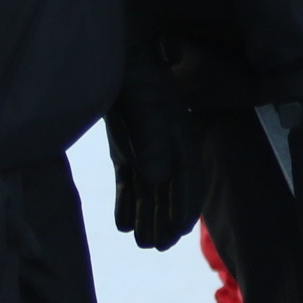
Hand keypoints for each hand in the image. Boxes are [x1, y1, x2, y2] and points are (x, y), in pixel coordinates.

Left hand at [104, 29, 204, 252]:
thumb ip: (152, 141)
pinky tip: (124, 225)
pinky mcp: (125, 148)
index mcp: (179, 135)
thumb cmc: (134, 75)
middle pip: (169, 189)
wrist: (115, 54)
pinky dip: (127, 202)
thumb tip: (159, 179)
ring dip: (147, 215)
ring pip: (149, 189)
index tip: (180, 232)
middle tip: (157, 247)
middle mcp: (166, 146)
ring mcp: (146, 148)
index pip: (187, 177)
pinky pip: (128, 182)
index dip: (185, 205)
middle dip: (164, 218)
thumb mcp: (143, 106)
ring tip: (142, 243)